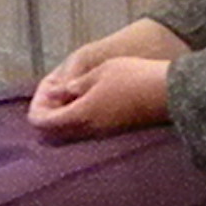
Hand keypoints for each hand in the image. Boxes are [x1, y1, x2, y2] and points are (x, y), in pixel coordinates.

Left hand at [27, 56, 171, 139]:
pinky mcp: (116, 132)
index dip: (36, 109)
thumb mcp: (99, 71)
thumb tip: (57, 92)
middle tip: (52, 95)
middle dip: (48, 116)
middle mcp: (90, 130)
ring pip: (72, 133)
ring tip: (68, 94)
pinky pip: (88, 131)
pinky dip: (80, 118)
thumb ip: (75, 85)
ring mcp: (104, 133)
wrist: (169, 93)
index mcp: (82, 114)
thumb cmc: (133, 77)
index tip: (43, 93)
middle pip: (56, 133)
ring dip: (64, 118)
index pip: (44, 123)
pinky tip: (86, 100)